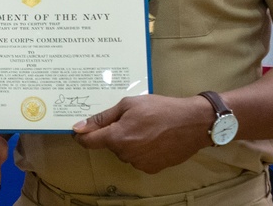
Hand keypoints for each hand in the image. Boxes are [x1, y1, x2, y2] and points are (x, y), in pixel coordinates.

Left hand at [71, 94, 211, 173]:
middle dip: (114, 132)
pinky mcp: (152, 168)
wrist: (192, 123)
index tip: (80, 130)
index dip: (83, 135)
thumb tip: (79, 127)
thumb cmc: (160, 109)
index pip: (89, 142)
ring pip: (124, 151)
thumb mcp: (129, 104)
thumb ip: (103, 117)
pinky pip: (138, 158)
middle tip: (130, 118)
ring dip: (128, 141)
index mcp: (117, 137)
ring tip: (146, 126)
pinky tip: (154, 137)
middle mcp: (126, 154)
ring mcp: (139, 164)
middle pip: (110, 144)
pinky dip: (141, 149)